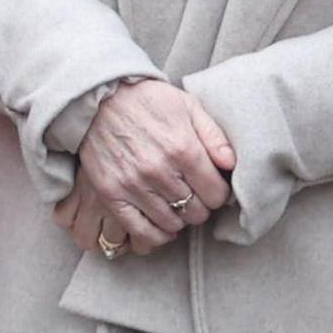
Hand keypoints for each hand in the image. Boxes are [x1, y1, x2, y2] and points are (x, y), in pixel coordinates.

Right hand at [52, 79, 235, 258]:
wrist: (101, 97)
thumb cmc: (149, 100)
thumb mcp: (188, 106)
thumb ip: (214, 137)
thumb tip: (232, 165)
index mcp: (183, 149)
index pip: (216, 195)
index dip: (218, 193)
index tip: (212, 188)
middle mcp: (159, 171)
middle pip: (196, 212)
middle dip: (200, 206)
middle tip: (194, 195)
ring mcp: (133, 185)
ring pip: (171, 225)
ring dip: (179, 218)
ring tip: (176, 205)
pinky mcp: (111, 194)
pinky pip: (140, 230)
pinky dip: (155, 235)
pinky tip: (161, 224)